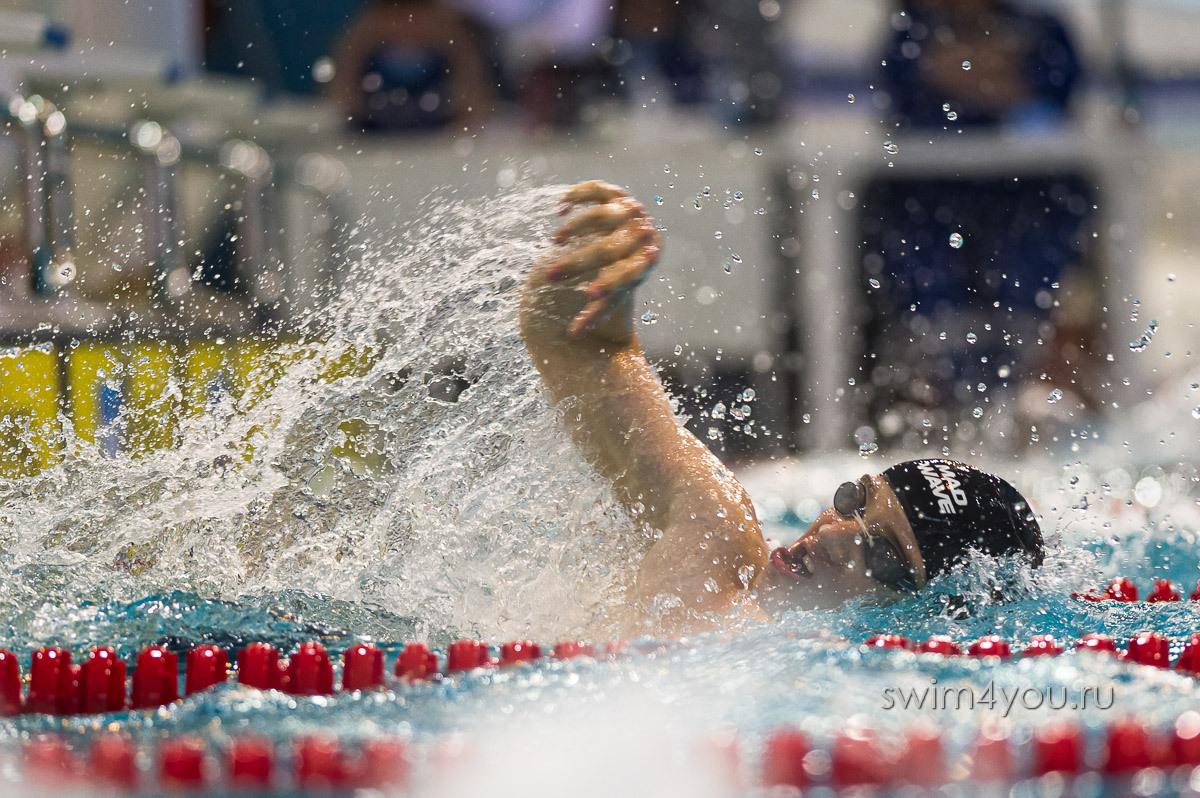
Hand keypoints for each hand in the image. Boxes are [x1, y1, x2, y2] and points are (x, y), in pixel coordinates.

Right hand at [520, 181, 660, 349]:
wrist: (644, 236)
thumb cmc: (625, 271)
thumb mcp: (616, 291)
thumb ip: (597, 311)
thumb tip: (573, 335)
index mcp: (644, 263)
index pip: (627, 274)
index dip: (610, 284)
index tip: (588, 294)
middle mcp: (640, 234)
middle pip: (608, 249)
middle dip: (578, 264)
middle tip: (549, 276)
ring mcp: (629, 210)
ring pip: (601, 216)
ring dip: (576, 229)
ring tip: (555, 242)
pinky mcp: (615, 193)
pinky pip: (596, 189)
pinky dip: (577, 195)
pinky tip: (558, 209)